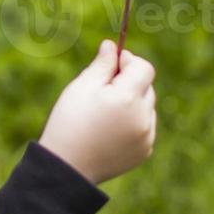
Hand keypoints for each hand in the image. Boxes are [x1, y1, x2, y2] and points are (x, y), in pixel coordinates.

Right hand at [38, 38, 156, 185]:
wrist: (67, 168)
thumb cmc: (69, 122)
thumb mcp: (81, 87)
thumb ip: (102, 64)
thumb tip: (113, 46)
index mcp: (128, 98)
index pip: (143, 68)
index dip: (128, 61)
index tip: (111, 65)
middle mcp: (143, 117)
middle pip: (146, 87)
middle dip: (128, 83)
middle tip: (101, 92)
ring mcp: (146, 137)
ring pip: (146, 108)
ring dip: (132, 104)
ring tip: (103, 115)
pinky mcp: (144, 151)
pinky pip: (144, 128)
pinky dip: (132, 124)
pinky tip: (109, 131)